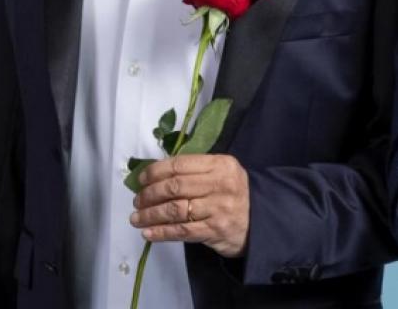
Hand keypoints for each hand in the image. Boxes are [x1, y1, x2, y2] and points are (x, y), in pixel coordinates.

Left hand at [130, 154, 249, 256]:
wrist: (260, 221)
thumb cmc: (234, 194)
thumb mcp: (222, 173)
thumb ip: (196, 171)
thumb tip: (156, 175)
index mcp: (220, 165)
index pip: (180, 164)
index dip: (156, 171)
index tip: (141, 179)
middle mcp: (220, 184)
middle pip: (175, 186)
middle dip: (150, 194)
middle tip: (138, 201)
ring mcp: (217, 208)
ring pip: (175, 209)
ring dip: (150, 214)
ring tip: (136, 218)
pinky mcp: (214, 230)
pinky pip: (181, 231)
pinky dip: (161, 232)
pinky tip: (148, 233)